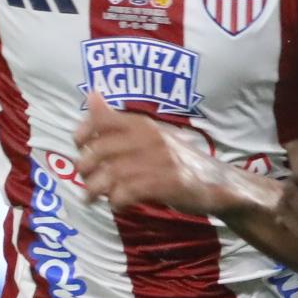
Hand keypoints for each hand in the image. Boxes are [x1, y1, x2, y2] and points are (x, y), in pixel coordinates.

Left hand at [72, 96, 232, 215]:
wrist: (217, 182)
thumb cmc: (176, 159)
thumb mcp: (149, 132)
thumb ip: (117, 119)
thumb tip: (91, 94)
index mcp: (142, 124)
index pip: (100, 120)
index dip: (82, 135)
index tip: (80, 149)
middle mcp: (148, 138)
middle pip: (98, 152)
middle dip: (84, 169)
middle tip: (86, 180)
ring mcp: (157, 161)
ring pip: (109, 175)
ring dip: (95, 190)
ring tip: (93, 197)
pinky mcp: (165, 183)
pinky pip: (126, 193)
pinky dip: (116, 201)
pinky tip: (119, 203)